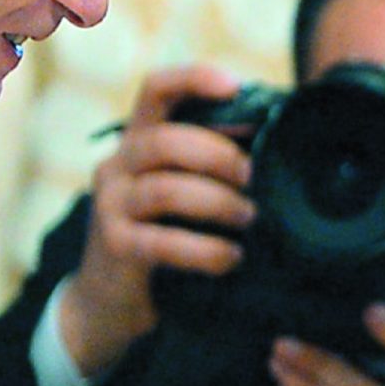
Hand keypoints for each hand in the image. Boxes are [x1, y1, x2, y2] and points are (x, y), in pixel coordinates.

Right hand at [54, 64, 252, 375]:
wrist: (107, 307)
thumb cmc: (162, 241)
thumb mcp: (181, 196)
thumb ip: (211, 167)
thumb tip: (277, 143)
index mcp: (137, 142)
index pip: (156, 89)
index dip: (193, 79)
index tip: (235, 85)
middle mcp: (116, 165)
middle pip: (165, 139)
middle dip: (219, 155)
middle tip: (254, 180)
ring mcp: (110, 206)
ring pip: (166, 189)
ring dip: (218, 203)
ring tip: (249, 220)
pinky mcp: (115, 247)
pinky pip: (164, 242)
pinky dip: (207, 250)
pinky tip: (231, 259)